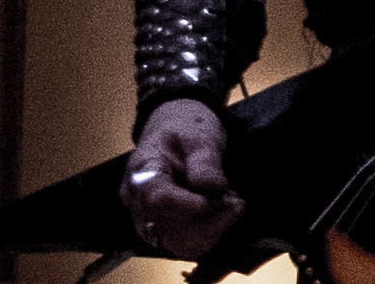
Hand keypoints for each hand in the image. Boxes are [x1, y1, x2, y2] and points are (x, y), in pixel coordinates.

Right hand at [121, 100, 244, 260]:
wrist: (177, 129)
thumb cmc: (184, 129)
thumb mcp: (198, 134)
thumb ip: (204, 161)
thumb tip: (212, 188)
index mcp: (143, 172)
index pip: (156, 197)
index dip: (182, 205)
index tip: (206, 202)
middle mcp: (140, 203)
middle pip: (168, 229)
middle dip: (208, 220)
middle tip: (234, 198)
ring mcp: (151, 220)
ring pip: (180, 243)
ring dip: (212, 230)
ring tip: (230, 203)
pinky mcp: (166, 230)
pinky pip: (188, 244)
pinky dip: (211, 233)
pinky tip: (223, 212)